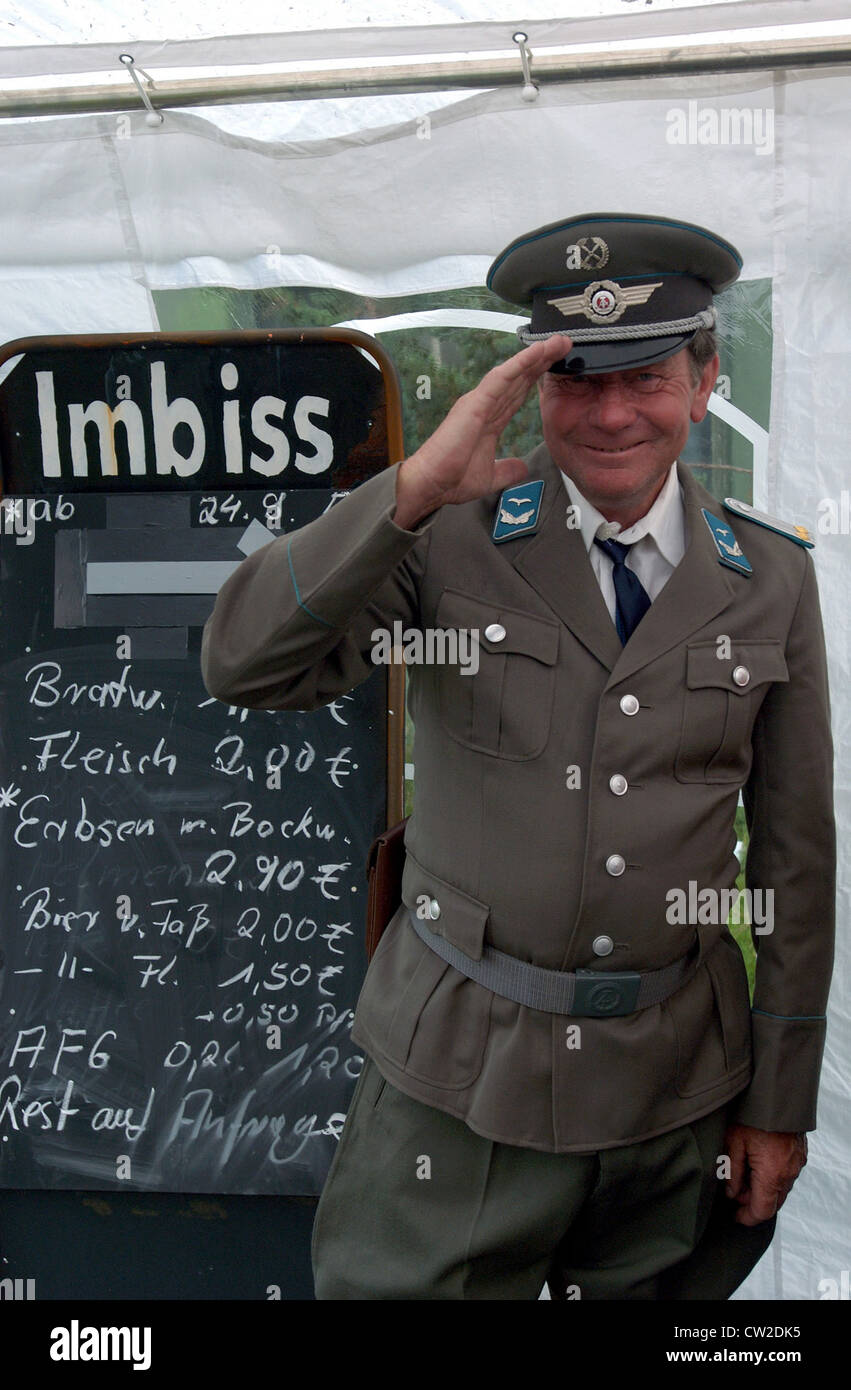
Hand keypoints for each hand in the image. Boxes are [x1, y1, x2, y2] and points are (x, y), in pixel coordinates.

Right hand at [393, 334, 572, 529]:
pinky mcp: (475, 404)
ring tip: (558, 342)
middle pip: (520, 379)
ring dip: (536, 356)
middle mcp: (486, 406)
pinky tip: (536, 352)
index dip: (537, 378)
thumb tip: (522, 468)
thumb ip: (507, 470)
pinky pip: (501, 379)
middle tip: (564, 343)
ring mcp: (480, 402)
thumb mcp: (490, 477)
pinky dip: (519, 364)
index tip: (556, 365)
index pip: (518, 394)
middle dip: (542, 361)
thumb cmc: (452, 480)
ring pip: (513, 373)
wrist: (432, 486)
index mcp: (490, 420)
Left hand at [724, 1123, 806, 1225]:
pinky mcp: (799, 1155)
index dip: (747, 1218)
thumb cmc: (754, 1115)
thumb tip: (732, 1192)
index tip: (736, 1216)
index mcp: (772, 1174)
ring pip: (780, 1189)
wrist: (778, 1093)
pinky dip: (772, 1177)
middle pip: (773, 1202)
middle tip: (735, 1190)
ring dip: (763, 1189)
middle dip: (752, 1202)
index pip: (762, 1210)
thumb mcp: (734, 1141)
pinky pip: (787, 1175)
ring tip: (744, 1173)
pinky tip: (757, 1163)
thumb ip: (732, 1171)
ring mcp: (797, 1164)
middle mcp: (788, 1173)